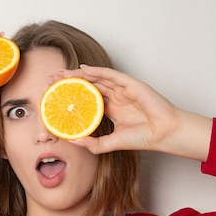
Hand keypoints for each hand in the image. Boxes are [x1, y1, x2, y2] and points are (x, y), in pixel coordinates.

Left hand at [59, 65, 212, 161]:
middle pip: (88, 85)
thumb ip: (93, 144)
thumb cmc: (144, 138)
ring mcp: (123, 89)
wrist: (164, 134)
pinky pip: (110, 74)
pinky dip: (96, 71)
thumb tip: (72, 141)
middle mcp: (116, 96)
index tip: (54, 95)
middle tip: (51, 80)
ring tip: (61, 73)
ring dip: (78, 74)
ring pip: (96, 77)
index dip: (71, 95)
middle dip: (69, 82)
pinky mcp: (131, 84)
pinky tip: (82, 70)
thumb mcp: (112, 143)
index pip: (87, 98)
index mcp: (112, 108)